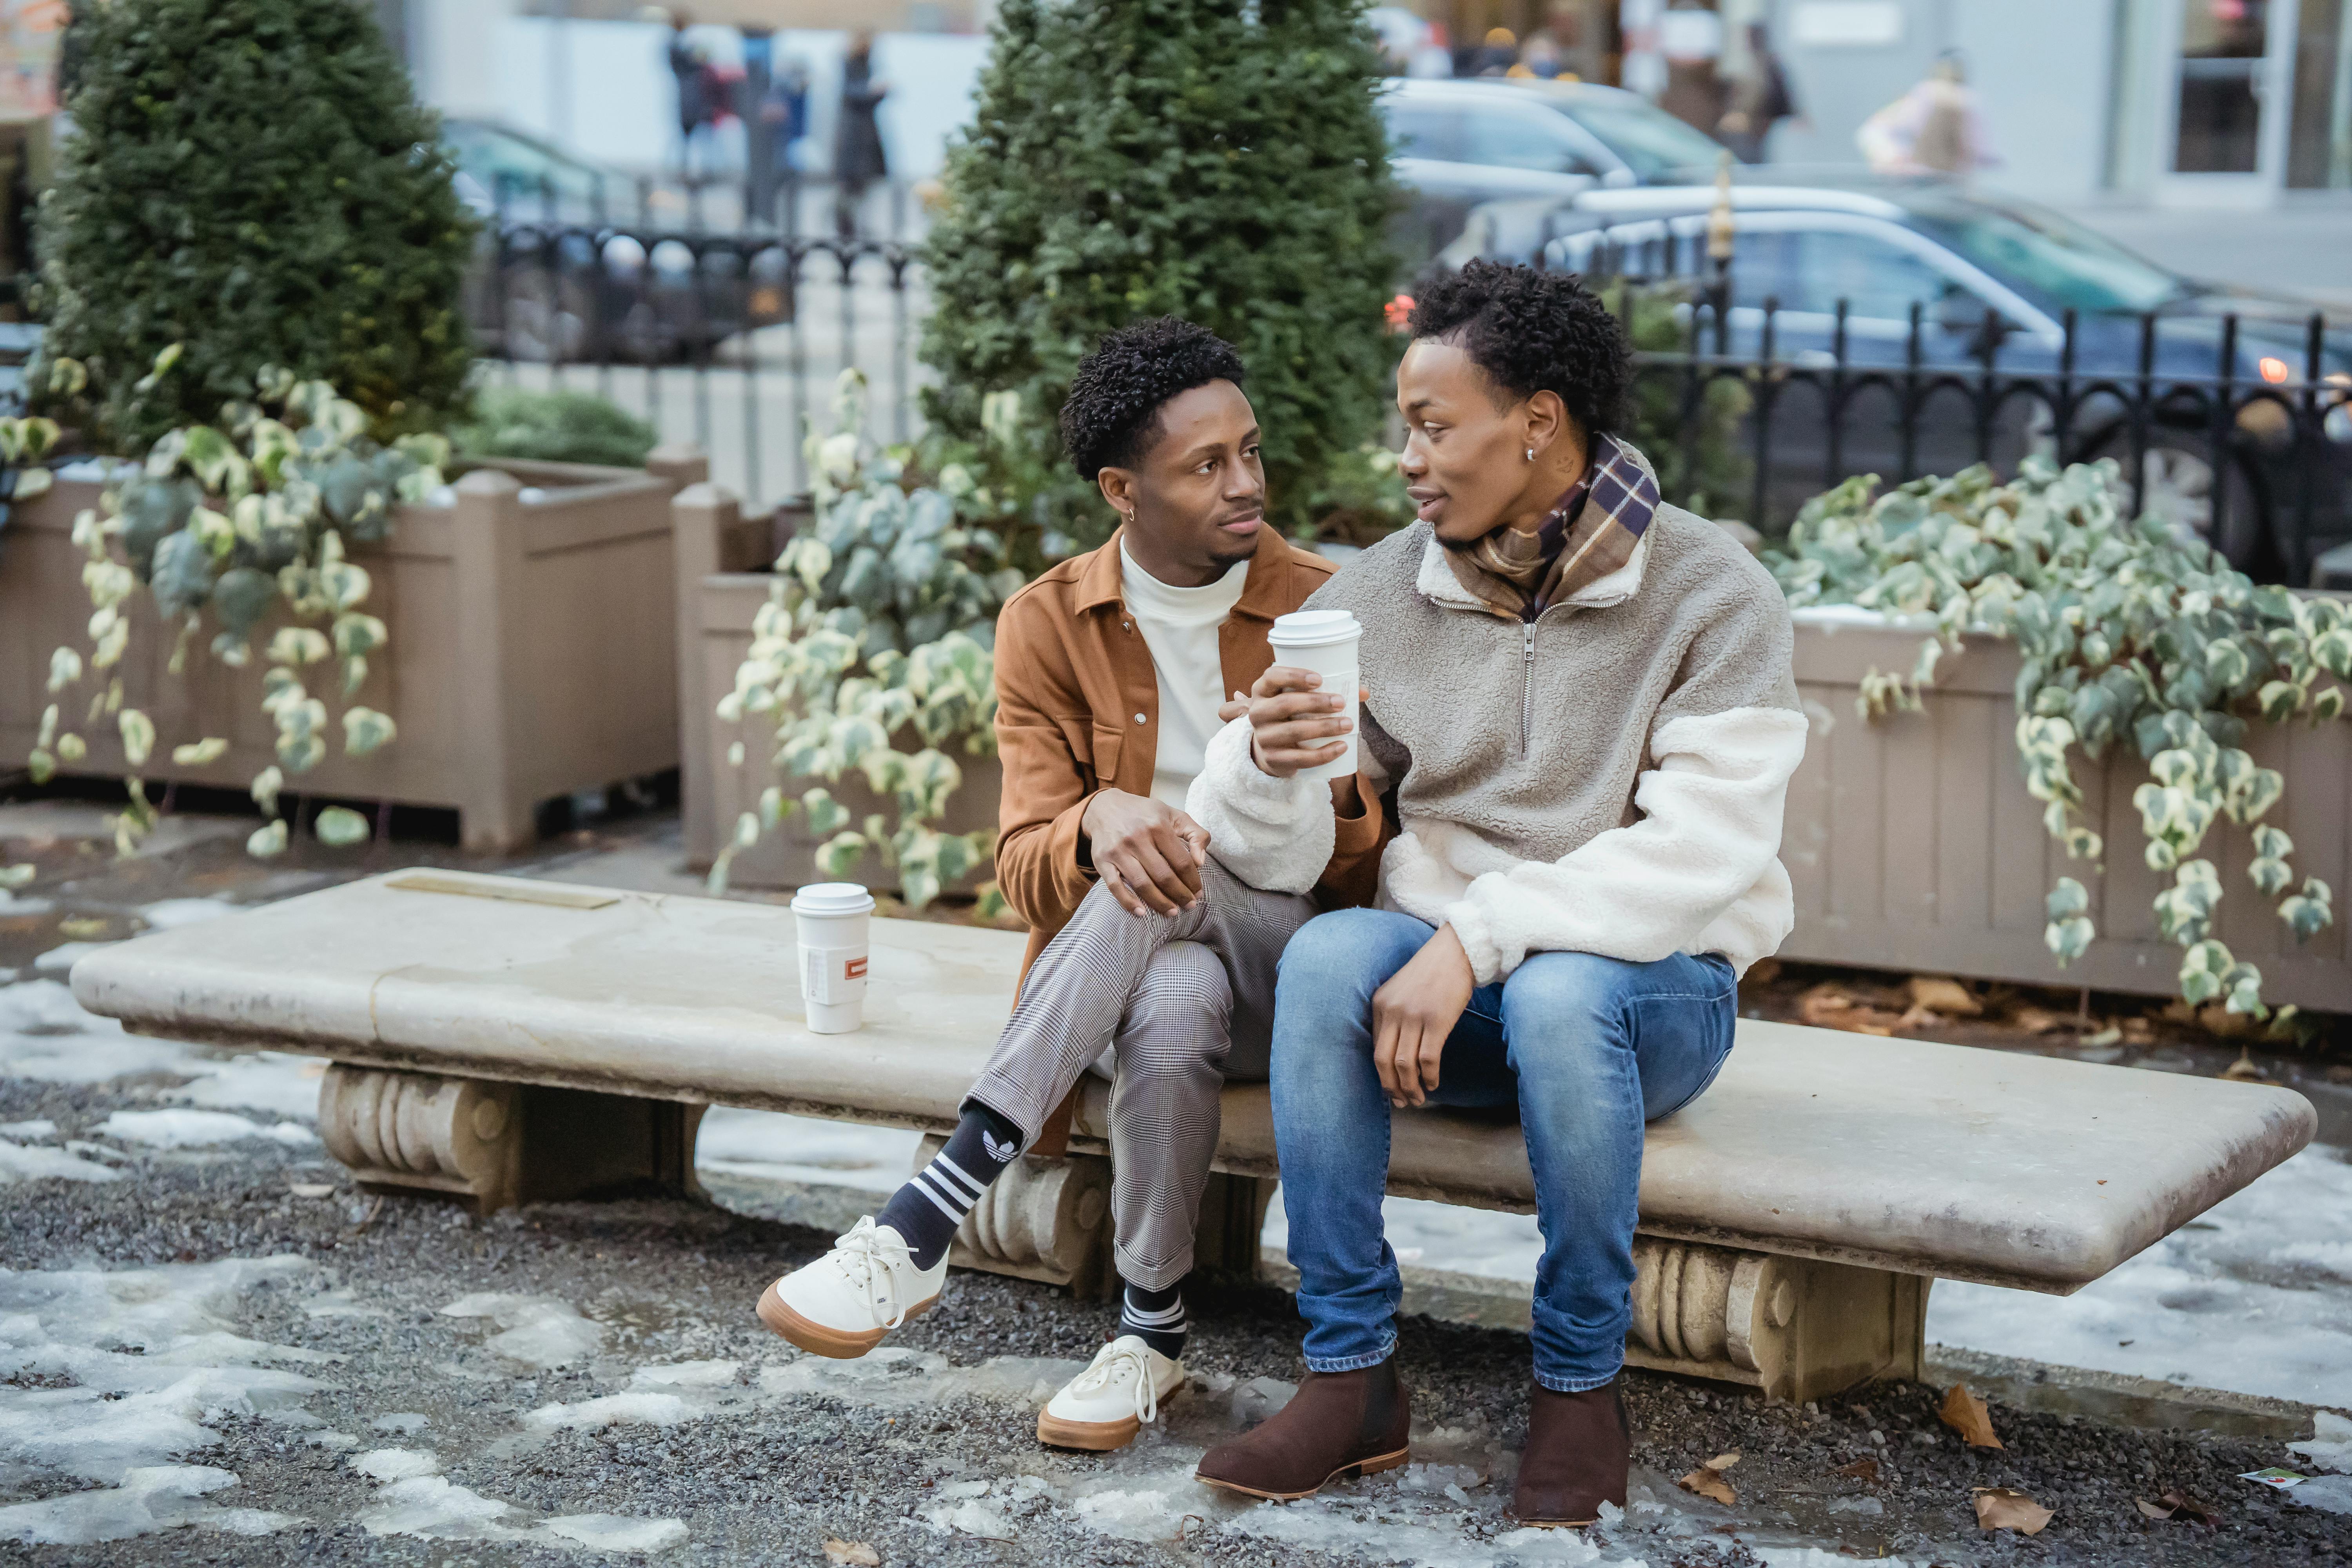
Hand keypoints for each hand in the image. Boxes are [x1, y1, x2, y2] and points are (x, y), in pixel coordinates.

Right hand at [1080, 788, 1209, 916]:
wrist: (1105, 807)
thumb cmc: (1145, 814)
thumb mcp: (1174, 815)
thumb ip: (1196, 834)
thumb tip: (1201, 862)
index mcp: (1158, 826)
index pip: (1181, 861)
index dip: (1193, 881)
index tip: (1198, 893)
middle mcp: (1137, 838)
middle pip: (1163, 876)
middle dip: (1180, 895)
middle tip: (1189, 906)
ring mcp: (1118, 850)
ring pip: (1142, 884)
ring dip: (1159, 903)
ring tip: (1172, 912)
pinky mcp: (1102, 861)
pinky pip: (1115, 887)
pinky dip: (1128, 902)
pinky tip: (1141, 913)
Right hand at [1233, 667, 1352, 777]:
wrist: (1269, 750)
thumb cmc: (1290, 717)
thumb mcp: (1298, 700)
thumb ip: (1327, 692)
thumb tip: (1363, 692)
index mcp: (1263, 691)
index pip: (1272, 677)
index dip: (1294, 676)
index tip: (1319, 679)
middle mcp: (1258, 713)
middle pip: (1284, 704)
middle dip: (1315, 702)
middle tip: (1341, 703)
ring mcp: (1263, 738)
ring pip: (1293, 731)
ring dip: (1324, 727)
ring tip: (1348, 724)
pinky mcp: (1273, 759)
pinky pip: (1299, 758)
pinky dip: (1323, 753)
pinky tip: (1341, 747)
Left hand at [1369, 926, 1474, 1108]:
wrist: (1457, 951)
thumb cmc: (1433, 973)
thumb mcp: (1402, 991)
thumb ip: (1394, 1016)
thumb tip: (1395, 1055)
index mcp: (1380, 1004)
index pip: (1374, 1049)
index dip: (1381, 1075)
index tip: (1391, 1090)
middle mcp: (1393, 1011)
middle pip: (1384, 1061)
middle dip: (1392, 1087)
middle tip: (1402, 1102)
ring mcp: (1414, 1016)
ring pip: (1405, 1064)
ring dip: (1411, 1087)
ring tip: (1419, 1098)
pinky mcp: (1437, 1021)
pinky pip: (1428, 1059)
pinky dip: (1429, 1076)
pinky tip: (1434, 1083)